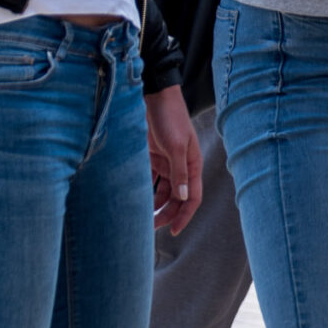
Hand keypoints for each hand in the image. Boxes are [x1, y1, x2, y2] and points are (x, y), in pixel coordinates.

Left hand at [145, 85, 202, 234]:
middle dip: (166, 214)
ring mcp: (167, 162)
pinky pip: (150, 180)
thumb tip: (183, 197)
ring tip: (141, 216)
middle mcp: (181, 167)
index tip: (173, 231)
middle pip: (176, 198)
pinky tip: (135, 199)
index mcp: (193, 165)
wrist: (155, 96)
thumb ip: (179, 171)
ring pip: (162, 191)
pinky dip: (144, 190)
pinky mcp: (152, 157)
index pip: (193, 197)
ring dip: (154, 204)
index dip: (184, 215)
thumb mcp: (175, 145)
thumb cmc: (170, 117)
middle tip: (150, 227)